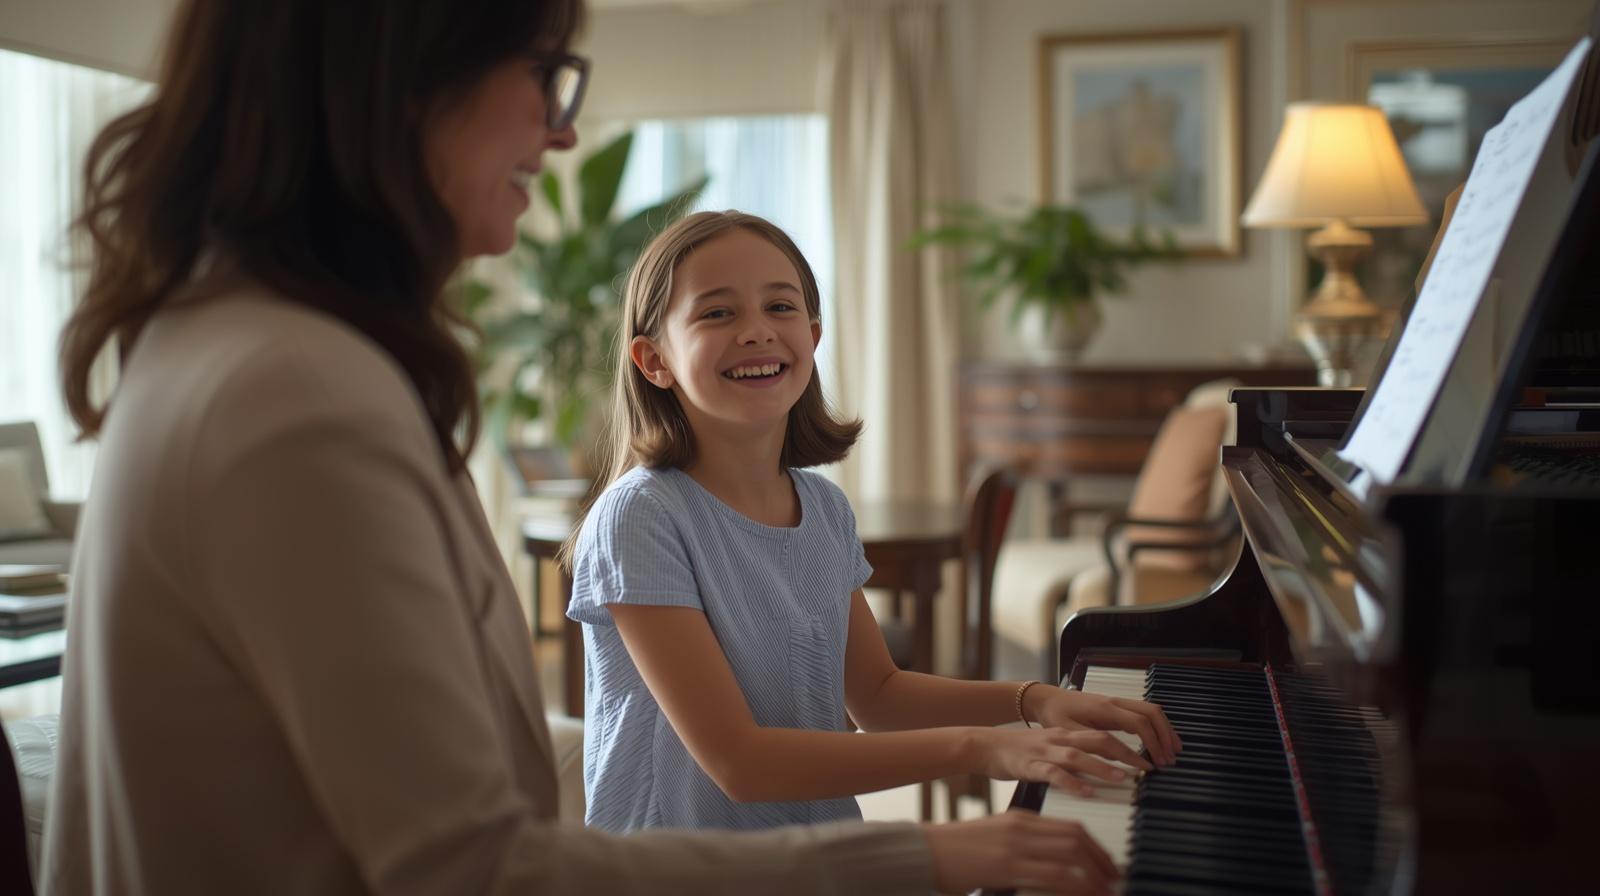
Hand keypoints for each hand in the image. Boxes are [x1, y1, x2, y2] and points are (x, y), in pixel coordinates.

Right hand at [921, 810, 1116, 895]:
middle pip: (1077, 837)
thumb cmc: (955, 853)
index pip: (1071, 827)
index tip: (1108, 866)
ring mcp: (1016, 845)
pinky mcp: (1008, 865)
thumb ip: (1023, 848)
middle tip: (1115, 880)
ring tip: (1107, 891)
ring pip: (1072, 854)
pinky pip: (1056, 875)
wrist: (924, 851)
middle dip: (1103, 861)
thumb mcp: (995, 841)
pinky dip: (1079, 886)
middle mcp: (1022, 827)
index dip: (1096, 848)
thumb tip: (1051, 867)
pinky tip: (1088, 895)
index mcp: (1020, 818)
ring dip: (1096, 875)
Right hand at [970, 727, 1146, 796]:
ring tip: (1123, 778)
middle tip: (1147, 768)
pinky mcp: (1029, 765)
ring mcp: (1044, 751)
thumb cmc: (1017, 751)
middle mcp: (1059, 739)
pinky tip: (1085, 792)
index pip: (1104, 735)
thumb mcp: (1049, 748)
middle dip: (1125, 753)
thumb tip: (1098, 770)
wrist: (983, 744)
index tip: (1150, 760)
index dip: (1129, 746)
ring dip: (1103, 766)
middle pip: (1098, 739)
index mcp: (1066, 734)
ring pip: (1078, 755)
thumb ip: (1072, 757)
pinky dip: (1071, 782)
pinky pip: (1053, 773)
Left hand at [1026, 684, 1181, 766]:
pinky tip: (1158, 740)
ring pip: (1150, 710)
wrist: (1045, 700)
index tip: (1157, 762)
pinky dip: (1155, 725)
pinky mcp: (1116, 706)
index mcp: (1104, 709)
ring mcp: (1117, 702)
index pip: (1139, 724)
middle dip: (1166, 735)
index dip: (1153, 743)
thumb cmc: (1054, 715)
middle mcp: (1115, 702)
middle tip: (1172, 758)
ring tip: (1173, 750)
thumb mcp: (1068, 733)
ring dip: (1164, 729)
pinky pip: (1143, 712)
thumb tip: (1117, 758)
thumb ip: (1092, 744)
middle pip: (1152, 713)